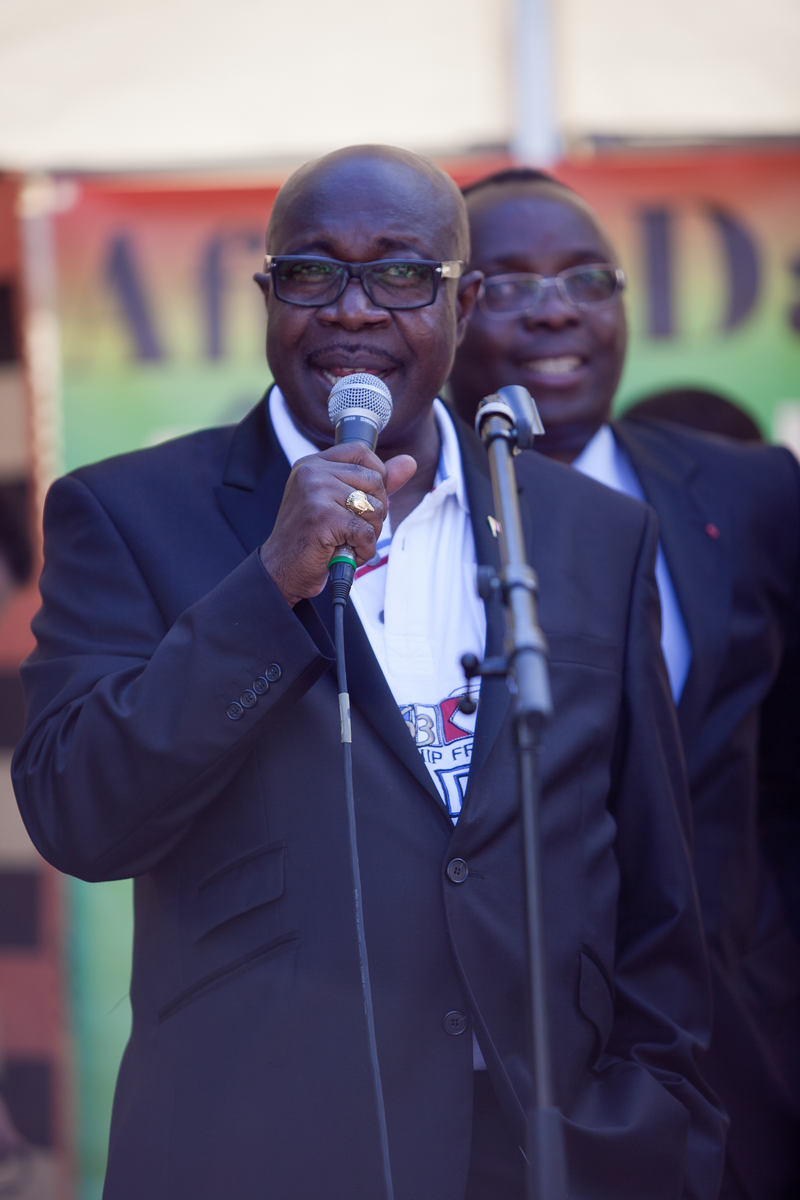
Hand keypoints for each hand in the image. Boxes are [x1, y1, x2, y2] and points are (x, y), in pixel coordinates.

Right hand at [259, 442, 415, 606]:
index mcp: (313, 464)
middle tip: (355, 529)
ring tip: (348, 541)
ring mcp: (316, 493)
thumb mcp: (340, 502)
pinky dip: (363, 549)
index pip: (361, 451)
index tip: (365, 500)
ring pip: (373, 507)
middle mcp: (312, 473)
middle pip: (374, 480)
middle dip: (375, 511)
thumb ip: (374, 482)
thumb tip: (409, 462)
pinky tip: (347, 552)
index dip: (376, 476)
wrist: (282, 569)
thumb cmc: (310, 537)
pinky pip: (366, 531)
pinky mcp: (323, 517)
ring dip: (370, 533)